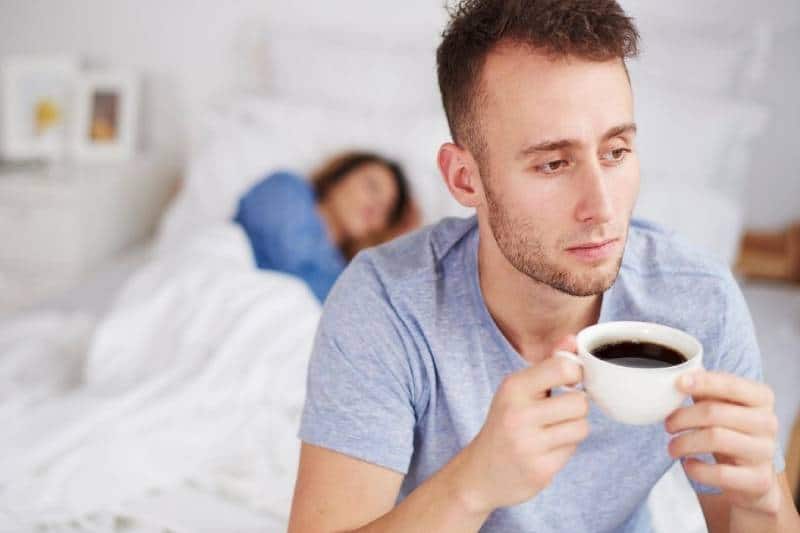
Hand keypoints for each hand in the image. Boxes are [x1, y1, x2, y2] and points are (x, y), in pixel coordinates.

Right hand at [455, 336, 588, 513]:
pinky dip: (566, 448)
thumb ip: (548, 363)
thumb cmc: (504, 424)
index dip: (576, 373)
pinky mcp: (541, 469)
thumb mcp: (517, 390)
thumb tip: (573, 338)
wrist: (479, 473)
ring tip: (554, 430)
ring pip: (582, 427)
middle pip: (580, 402)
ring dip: (574, 428)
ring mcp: (529, 444)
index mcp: (513, 388)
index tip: (569, 382)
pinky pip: (573, 450)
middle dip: (576, 407)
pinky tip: (548, 449)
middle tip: (560, 411)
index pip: (563, 368)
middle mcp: (519, 414)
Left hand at [666, 371, 780, 513]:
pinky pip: (719, 473)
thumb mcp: (723, 407)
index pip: (730, 384)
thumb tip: (684, 372)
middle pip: (714, 412)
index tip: (678, 383)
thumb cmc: (731, 432)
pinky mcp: (758, 479)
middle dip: (682, 418)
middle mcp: (768, 422)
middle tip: (668, 425)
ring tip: (672, 447)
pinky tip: (688, 464)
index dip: (703, 382)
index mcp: (761, 398)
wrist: (751, 476)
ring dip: (683, 443)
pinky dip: (696, 468)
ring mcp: (765, 452)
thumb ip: (706, 389)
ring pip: (714, 439)